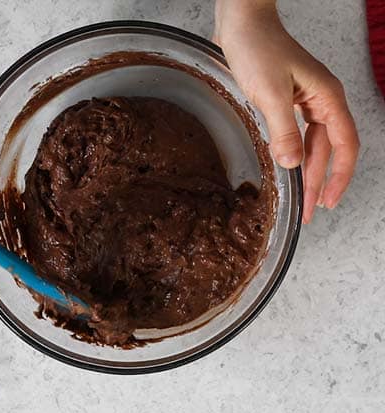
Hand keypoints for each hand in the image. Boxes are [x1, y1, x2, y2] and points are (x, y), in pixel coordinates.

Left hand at [215, 0, 358, 222]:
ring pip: (312, 144)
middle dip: (319, 182)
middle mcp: (321, 100)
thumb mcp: (269, 93)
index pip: (344, 144)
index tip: (327, 201)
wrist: (242, 23)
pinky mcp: (286, 100)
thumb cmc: (258, 49)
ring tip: (299, 199)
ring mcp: (304, 100)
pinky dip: (293, 153)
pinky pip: (296, 134)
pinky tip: (285, 168)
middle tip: (309, 213)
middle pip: (327, 149)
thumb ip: (283, 130)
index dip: (339, 175)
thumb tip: (292, 164)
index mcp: (326, 97)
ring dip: (306, 171)